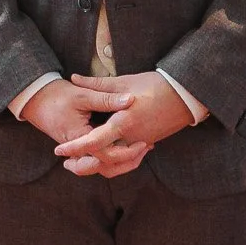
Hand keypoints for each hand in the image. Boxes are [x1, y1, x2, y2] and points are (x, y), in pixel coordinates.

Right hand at [19, 78, 136, 172]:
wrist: (36, 99)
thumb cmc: (57, 96)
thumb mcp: (83, 95)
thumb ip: (107, 99)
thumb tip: (130, 100)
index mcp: (80, 139)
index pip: (107, 154)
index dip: (128, 151)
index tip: (144, 142)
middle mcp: (78, 150)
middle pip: (106, 167)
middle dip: (128, 161)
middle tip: (146, 147)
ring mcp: (78, 151)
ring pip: (102, 167)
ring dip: (121, 162)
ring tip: (140, 149)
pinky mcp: (80, 148)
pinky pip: (98, 160)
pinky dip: (112, 156)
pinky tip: (126, 144)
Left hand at [54, 72, 195, 178]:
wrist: (186, 95)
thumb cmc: (155, 85)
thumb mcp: (124, 82)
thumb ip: (97, 84)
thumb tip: (74, 78)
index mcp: (123, 122)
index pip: (93, 142)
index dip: (75, 148)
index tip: (59, 151)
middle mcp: (131, 138)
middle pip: (103, 161)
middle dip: (83, 165)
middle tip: (67, 163)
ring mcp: (141, 143)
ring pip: (117, 165)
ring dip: (99, 166)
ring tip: (83, 161)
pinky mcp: (148, 143)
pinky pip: (128, 159)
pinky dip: (116, 161)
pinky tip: (107, 153)